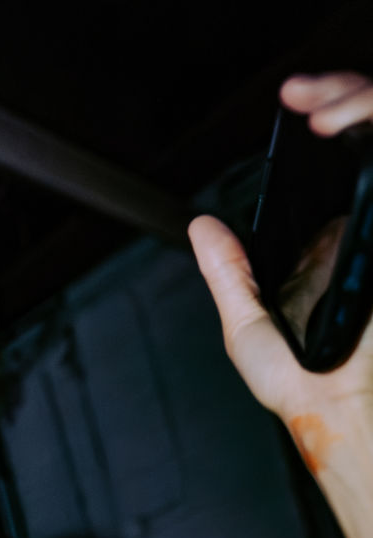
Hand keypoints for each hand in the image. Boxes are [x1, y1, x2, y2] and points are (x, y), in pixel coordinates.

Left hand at [189, 73, 372, 430]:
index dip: (325, 120)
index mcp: (326, 249)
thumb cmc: (303, 388)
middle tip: (316, 103)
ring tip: (335, 114)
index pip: (331, 167)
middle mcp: (362, 238)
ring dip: (364, 114)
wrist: (348, 415)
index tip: (299, 104)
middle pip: (362, 149)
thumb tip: (199, 226)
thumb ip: (228, 272)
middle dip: (348, 104)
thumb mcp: (247, 326)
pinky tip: (367, 140)